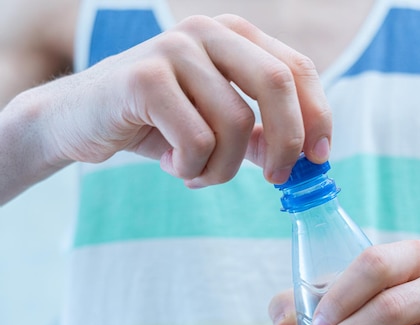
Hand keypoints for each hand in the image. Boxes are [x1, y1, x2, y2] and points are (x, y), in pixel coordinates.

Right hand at [30, 14, 331, 185]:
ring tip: (198, 171)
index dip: (318, 115)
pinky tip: (173, 164)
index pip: (297, 68)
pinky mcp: (144, 78)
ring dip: (223, 168)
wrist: (81, 120)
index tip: (319, 158)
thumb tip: (310, 157)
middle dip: (286, 143)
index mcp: (234, 36)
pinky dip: (192, 167)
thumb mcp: (219, 126)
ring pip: (235, 123)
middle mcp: (208, 33)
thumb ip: (263, 135)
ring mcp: (174, 49)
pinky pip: (196, 139)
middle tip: (276, 179)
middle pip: (277, 83)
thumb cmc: (158, 122)